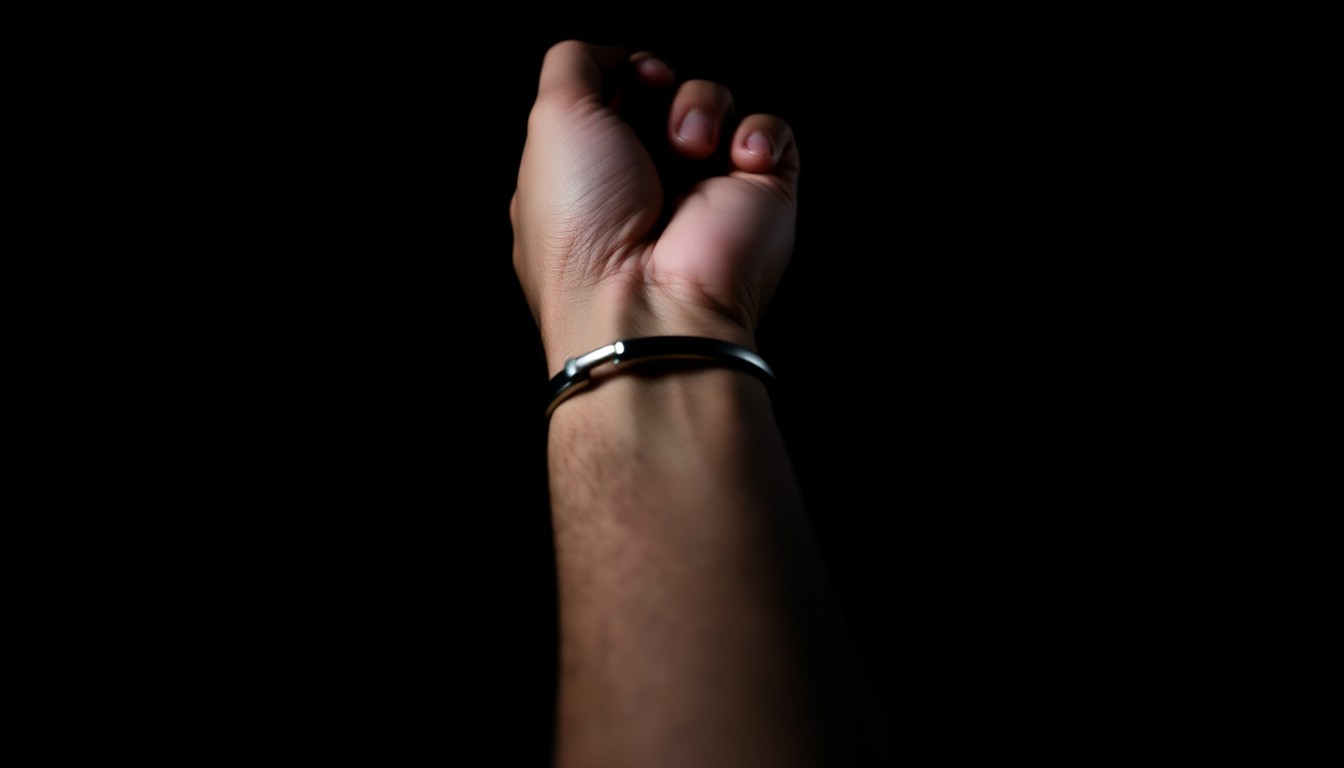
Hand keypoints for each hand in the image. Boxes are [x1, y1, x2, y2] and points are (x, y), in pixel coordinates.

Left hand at [511, 41, 799, 373]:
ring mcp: (706, 188)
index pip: (618, 91)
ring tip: (695, 151)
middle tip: (662, 121)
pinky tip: (740, 164)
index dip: (629, 70)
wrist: (649, 303)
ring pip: (717, 101)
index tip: (637, 79)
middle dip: (664, 87)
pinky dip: (759, 136)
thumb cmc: (586, 223)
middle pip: (665, 89)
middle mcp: (647, 179)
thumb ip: (574, 65)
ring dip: (705, 109)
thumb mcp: (551, 122)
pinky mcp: (760, 197)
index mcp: (592, 169)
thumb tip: (614, 53)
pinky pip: (772, 133)